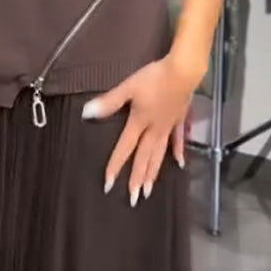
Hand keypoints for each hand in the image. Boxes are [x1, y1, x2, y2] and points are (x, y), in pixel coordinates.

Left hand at [82, 56, 198, 206]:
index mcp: (139, 123)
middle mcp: (154, 130)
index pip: (125, 148)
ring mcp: (169, 127)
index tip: (109, 185)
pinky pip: (178, 140)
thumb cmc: (154, 78)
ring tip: (149, 191)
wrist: (184, 71)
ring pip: (159, 154)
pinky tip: (179, 164)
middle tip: (133, 200)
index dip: (116, 166)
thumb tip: (86, 114)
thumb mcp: (128, 87)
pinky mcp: (180, 120)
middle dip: (137, 179)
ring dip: (154, 173)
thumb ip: (109, 102)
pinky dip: (178, 152)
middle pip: (144, 158)